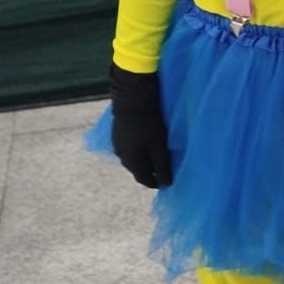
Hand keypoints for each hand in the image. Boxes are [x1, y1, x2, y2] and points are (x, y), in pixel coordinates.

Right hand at [108, 64, 172, 188]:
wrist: (132, 100)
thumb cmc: (149, 124)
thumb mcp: (159, 145)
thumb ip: (162, 165)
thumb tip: (166, 184)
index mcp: (131, 161)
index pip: (143, 179)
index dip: (154, 183)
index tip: (166, 183)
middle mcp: (121, 156)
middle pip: (137, 169)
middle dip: (150, 172)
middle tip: (163, 171)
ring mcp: (117, 144)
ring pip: (132, 159)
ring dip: (144, 161)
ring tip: (157, 159)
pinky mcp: (118, 134)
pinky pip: (129, 149)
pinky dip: (139, 151)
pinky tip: (146, 145)